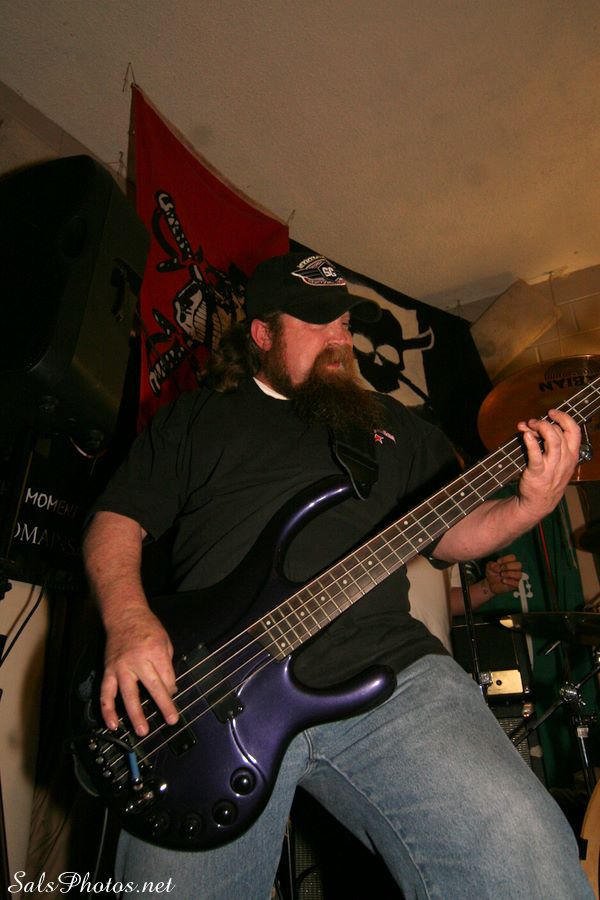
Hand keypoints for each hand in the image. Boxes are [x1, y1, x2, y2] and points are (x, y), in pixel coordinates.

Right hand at [100, 606, 178, 735]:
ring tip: (142, 731)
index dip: (171, 688)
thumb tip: (169, 689)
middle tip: (171, 720)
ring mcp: (121, 667)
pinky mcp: (108, 671)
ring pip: (128, 694)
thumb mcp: (165, 641)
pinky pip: (106, 693)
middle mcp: (138, 660)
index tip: (172, 695)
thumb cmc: (148, 628)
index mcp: (155, 651)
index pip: (167, 676)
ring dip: (135, 714)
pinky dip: (108, 710)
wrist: (124, 615)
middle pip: (152, 686)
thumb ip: (167, 664)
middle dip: (163, 705)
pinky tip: (112, 724)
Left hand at [484, 554, 522, 595]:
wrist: (490, 584)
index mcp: (510, 562)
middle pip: (519, 564)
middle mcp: (515, 569)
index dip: (505, 559)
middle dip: (508, 566)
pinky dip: (510, 581)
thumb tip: (497, 566)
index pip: (513, 557)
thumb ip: (492, 564)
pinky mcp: (515, 585)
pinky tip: (503, 580)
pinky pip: (517, 583)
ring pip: (519, 574)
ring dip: (509, 573)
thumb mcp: (489, 567)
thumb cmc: (492, 573)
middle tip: (501, 569)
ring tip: (501, 574)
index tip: (498, 562)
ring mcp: (516, 577)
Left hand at [516, 409, 579, 523]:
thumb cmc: (546, 477)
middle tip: (532, 422)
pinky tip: (525, 435)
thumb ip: (544, 441)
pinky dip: (531, 443)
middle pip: (560, 433)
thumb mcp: (555, 460)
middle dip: (544, 422)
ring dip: (540, 428)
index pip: (574, 430)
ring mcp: (552, 467)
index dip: (564, 417)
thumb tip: (527, 424)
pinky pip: (536, 455)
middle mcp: (565, 460)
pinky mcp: (538, 473)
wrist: (539, 502)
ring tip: (528, 426)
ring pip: (553, 440)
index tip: (551, 413)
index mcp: (571, 455)